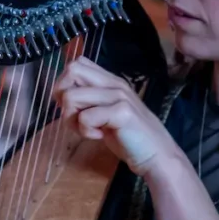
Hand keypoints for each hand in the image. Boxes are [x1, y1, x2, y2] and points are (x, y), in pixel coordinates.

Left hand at [52, 56, 180, 176]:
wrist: (157, 155)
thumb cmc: (129, 137)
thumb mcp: (106, 113)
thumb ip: (89, 100)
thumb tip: (61, 96)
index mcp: (110, 81)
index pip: (77, 64)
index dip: (65, 84)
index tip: (74, 107)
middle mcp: (114, 83)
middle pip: (72, 70)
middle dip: (63, 97)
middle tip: (76, 117)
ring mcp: (119, 96)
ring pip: (72, 96)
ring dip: (73, 119)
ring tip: (90, 130)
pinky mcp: (122, 112)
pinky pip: (85, 117)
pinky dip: (86, 131)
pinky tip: (100, 136)